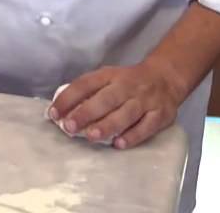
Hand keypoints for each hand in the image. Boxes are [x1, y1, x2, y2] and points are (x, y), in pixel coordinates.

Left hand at [47, 60, 188, 149]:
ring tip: (91, 136)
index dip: (68, 98)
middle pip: (106, 99)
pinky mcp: (161, 114)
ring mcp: (145, 100)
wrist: (166, 77)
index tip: (53, 113)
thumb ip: (89, 92)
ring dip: (107, 125)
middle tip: (70, 127)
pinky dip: (133, 135)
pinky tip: (119, 144)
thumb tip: (62, 112)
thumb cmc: (128, 82)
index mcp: (110, 75)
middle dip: (86, 113)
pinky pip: (147, 126)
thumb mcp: (108, 78)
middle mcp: (127, 86)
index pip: (85, 84)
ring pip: (126, 113)